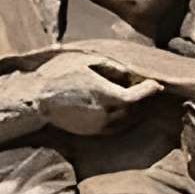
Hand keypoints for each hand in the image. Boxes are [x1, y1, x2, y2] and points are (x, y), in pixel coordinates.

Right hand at [27, 57, 159, 138]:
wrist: (37, 99)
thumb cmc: (60, 75)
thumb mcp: (86, 61)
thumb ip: (111, 67)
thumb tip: (129, 73)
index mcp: (106, 95)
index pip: (137, 97)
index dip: (149, 90)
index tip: (156, 85)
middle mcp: (105, 114)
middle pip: (135, 111)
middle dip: (145, 101)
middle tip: (151, 90)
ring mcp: (98, 126)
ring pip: (126, 121)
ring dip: (137, 112)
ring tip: (141, 101)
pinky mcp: (91, 132)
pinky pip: (115, 127)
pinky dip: (125, 120)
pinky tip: (125, 111)